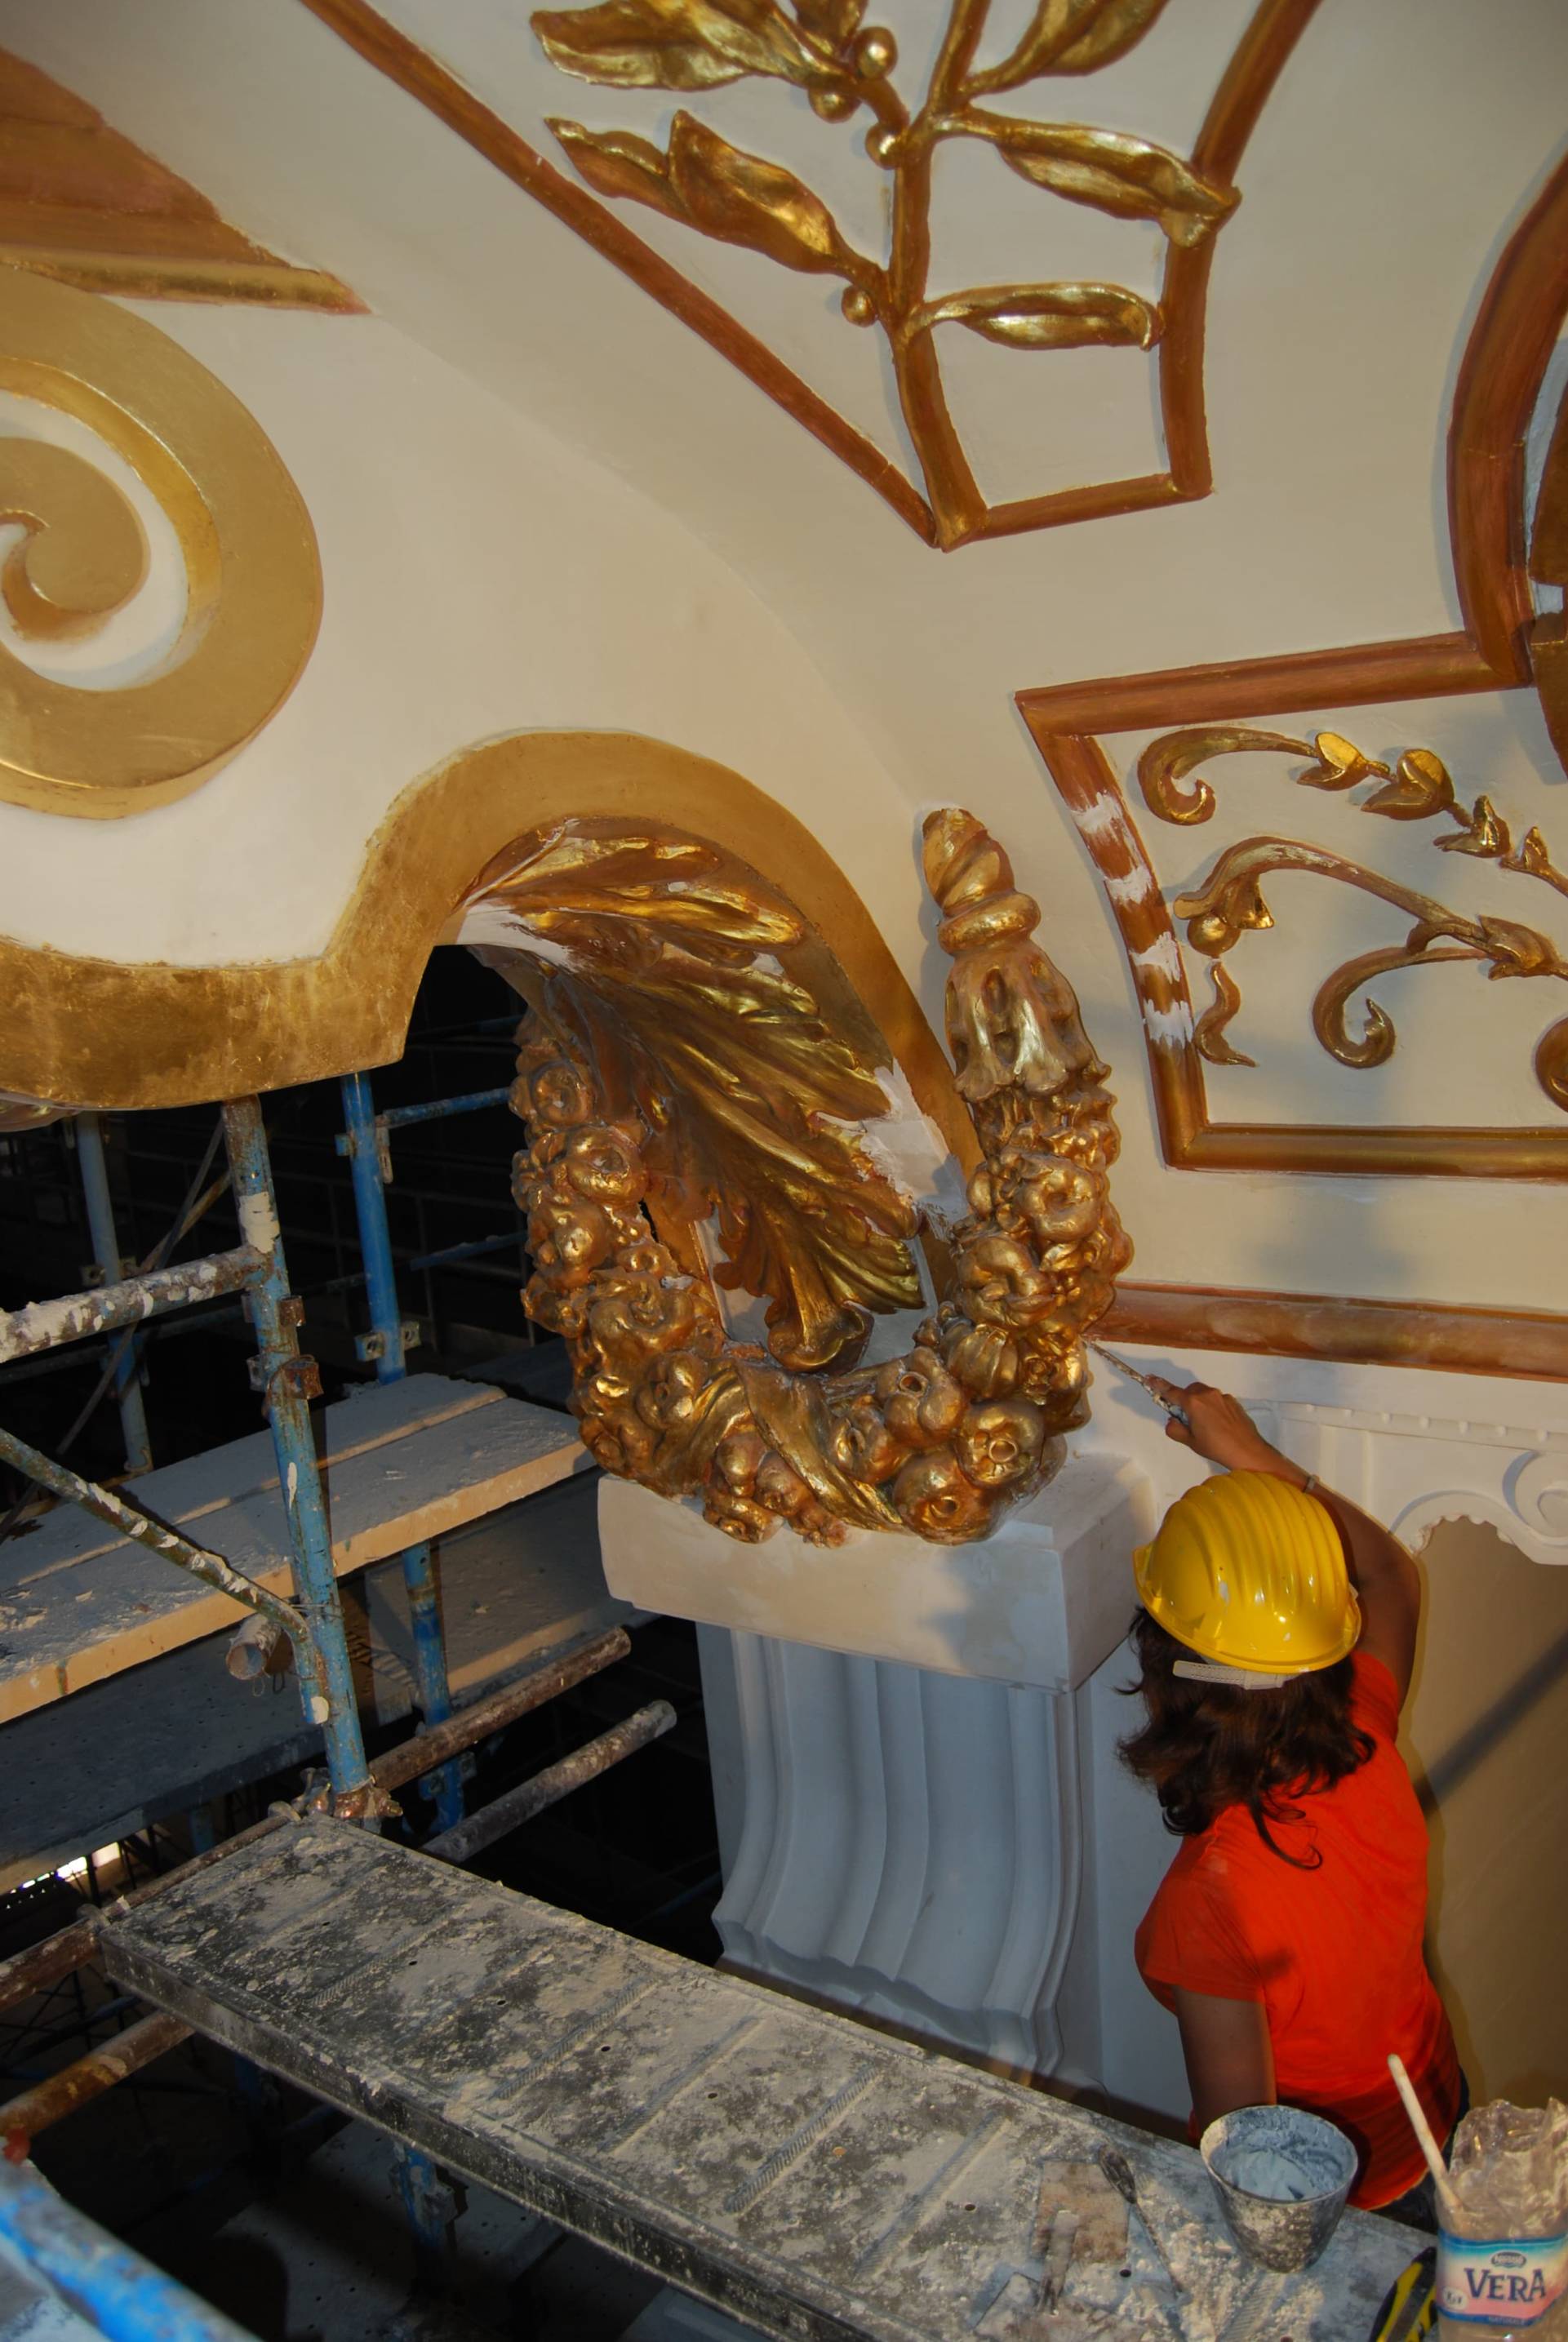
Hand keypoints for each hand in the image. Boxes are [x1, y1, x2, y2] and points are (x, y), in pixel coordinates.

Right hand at [1146, 1378, 1288, 1474]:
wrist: (1247, 1450)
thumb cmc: (1216, 1447)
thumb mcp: (1190, 1442)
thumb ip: (1175, 1429)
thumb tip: (1173, 1421)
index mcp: (1193, 1403)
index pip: (1171, 1392)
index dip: (1159, 1386)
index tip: (1149, 1378)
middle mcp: (1207, 1395)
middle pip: (1189, 1391)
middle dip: (1184, 1399)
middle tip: (1187, 1419)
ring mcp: (1222, 1397)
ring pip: (1204, 1394)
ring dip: (1199, 1403)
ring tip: (1206, 1425)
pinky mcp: (1233, 1402)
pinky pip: (1217, 1400)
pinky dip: (1213, 1407)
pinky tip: (1219, 1425)